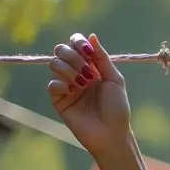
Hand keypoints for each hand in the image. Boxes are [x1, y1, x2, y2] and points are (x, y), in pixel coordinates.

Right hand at [47, 33, 132, 159]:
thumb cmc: (117, 109)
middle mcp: (76, 73)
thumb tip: (92, 36)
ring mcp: (66, 86)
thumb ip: (102, 58)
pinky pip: (52, 84)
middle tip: (88, 74)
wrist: (112, 134)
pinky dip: (62, 85)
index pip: (75, 44)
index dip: (78, 42)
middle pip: (61, 49)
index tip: (87, 51)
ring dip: (69, 70)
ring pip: (54, 63)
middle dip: (73, 57)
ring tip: (84, 85)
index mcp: (90, 67)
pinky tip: (74, 93)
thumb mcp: (115, 80)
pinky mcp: (59, 100)